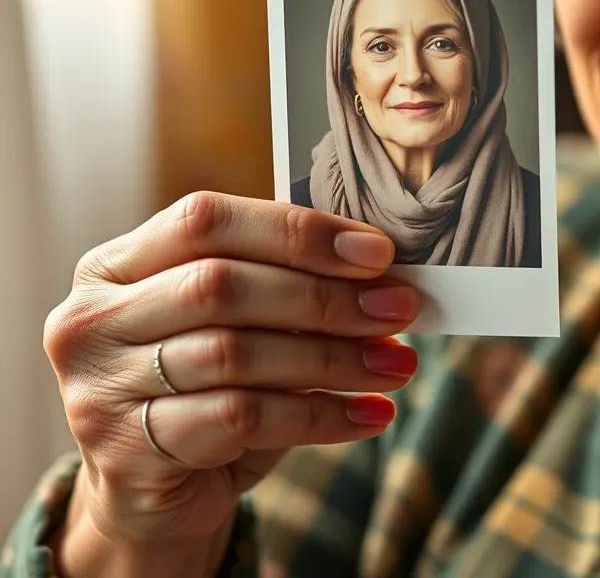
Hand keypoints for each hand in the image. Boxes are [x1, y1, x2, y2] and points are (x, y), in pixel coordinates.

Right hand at [43, 192, 419, 548]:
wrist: (153, 487)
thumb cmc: (205, 381)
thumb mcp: (233, 319)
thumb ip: (280, 280)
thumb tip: (378, 267)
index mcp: (116, 263)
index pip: (205, 220)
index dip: (296, 231)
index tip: (376, 252)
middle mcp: (93, 319)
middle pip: (220, 287)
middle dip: (325, 296)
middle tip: (399, 308)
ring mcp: (100, 389)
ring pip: (235, 355)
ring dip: (333, 359)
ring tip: (398, 365)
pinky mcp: (125, 454)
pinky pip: (241, 420)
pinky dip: (319, 415)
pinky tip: (371, 414)